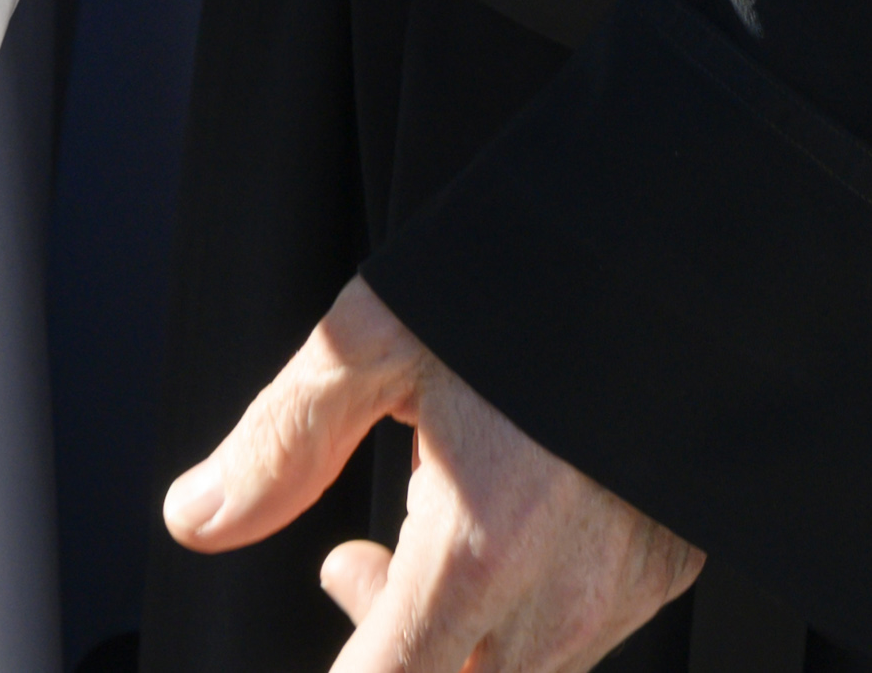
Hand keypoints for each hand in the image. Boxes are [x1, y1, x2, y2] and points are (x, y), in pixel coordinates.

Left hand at [167, 283, 701, 671]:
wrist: (674, 241)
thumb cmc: (529, 274)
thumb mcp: (379, 337)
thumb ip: (283, 442)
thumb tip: (197, 517)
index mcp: (476, 550)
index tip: (336, 591)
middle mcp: (560, 595)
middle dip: (388, 653)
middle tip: (357, 564)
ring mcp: (624, 588)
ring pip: (518, 672)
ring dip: (454, 635)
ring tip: (429, 524)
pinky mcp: (669, 565)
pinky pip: (582, 634)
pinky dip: (528, 610)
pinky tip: (511, 524)